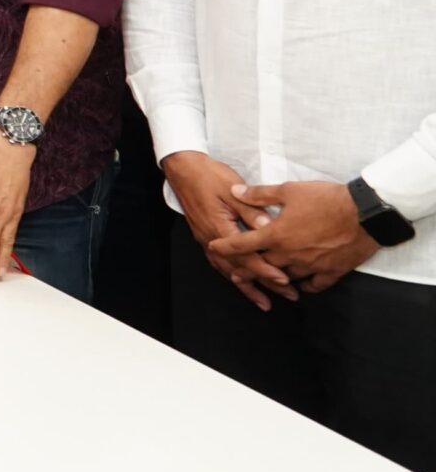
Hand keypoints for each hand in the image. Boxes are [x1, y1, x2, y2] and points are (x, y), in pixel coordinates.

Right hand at [160, 151, 293, 308]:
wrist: (184, 169)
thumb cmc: (209, 176)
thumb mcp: (232, 189)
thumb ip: (251, 210)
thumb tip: (268, 228)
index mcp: (219, 227)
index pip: (245, 255)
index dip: (265, 269)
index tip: (284, 279)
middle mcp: (211, 239)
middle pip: (240, 268)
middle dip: (264, 284)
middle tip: (288, 295)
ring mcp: (206, 240)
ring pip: (229, 270)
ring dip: (248, 287)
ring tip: (265, 302)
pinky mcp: (206, 237)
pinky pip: (220, 264)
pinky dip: (233, 276)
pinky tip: (242, 284)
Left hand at [211, 180, 380, 295]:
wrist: (366, 214)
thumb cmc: (327, 199)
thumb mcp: (290, 190)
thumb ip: (259, 194)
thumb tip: (234, 191)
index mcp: (276, 235)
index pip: (243, 244)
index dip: (225, 247)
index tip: (213, 248)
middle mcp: (290, 254)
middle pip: (262, 267)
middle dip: (247, 270)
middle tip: (236, 274)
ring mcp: (311, 265)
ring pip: (287, 278)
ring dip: (276, 278)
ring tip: (268, 280)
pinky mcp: (332, 271)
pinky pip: (315, 285)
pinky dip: (306, 285)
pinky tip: (302, 286)